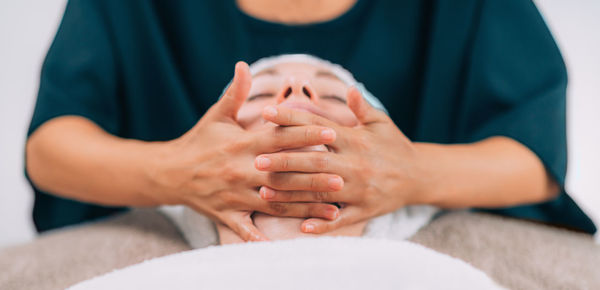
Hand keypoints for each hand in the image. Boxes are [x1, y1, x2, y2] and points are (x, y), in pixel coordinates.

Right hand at [153, 62, 342, 240]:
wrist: (169, 172)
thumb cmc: (198, 141)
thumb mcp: (216, 115)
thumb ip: (234, 92)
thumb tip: (244, 65)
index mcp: (241, 145)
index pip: (279, 138)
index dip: (306, 134)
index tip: (332, 132)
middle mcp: (241, 171)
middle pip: (284, 175)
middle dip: (313, 177)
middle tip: (343, 178)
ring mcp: (235, 196)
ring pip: (276, 203)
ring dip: (305, 207)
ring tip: (334, 210)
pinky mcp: (228, 215)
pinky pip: (249, 230)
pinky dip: (267, 238)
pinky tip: (290, 241)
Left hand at [255, 87, 430, 233]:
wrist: (420, 176)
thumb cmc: (394, 145)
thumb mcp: (381, 123)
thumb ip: (362, 107)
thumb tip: (349, 89)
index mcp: (355, 140)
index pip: (317, 127)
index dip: (291, 118)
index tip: (266, 113)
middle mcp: (355, 164)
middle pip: (314, 162)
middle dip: (284, 161)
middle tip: (256, 160)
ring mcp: (360, 189)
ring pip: (321, 191)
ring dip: (292, 193)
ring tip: (264, 192)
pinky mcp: (365, 210)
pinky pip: (341, 219)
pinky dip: (323, 224)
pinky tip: (301, 227)